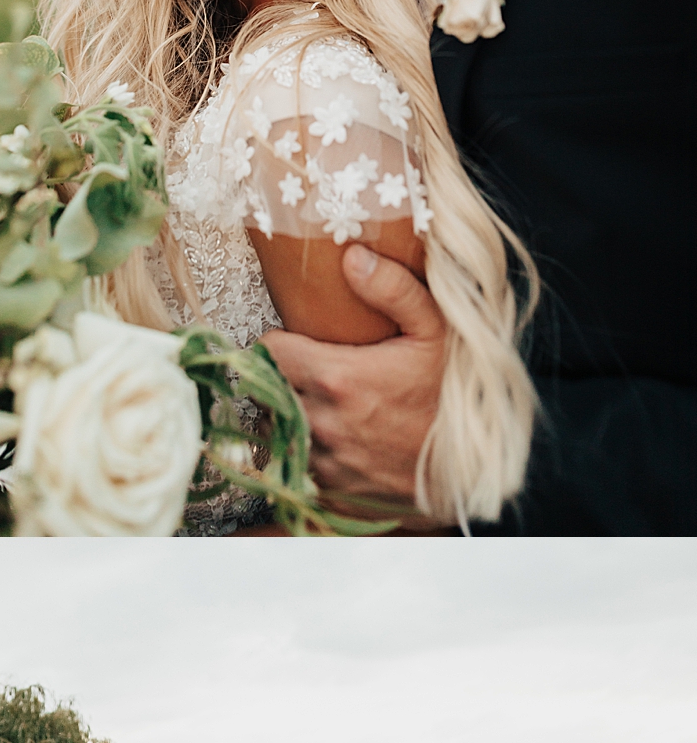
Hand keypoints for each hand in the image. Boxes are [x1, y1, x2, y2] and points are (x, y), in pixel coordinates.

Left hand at [260, 246, 448, 505]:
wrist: (474, 469)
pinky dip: (307, 447)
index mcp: (338, 378)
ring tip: (320, 401)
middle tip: (307, 368)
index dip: (278, 342)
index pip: (269, 352)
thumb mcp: (437, 331)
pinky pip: (297, 461)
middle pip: (268, 389)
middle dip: (281, 376)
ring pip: (279, 427)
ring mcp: (324, 459)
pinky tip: (333, 436)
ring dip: (290, 412)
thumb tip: (353, 255)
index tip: (295, 340)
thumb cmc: (455, 396)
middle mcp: (322, 422)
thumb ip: (395, 290)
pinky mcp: (331, 486)